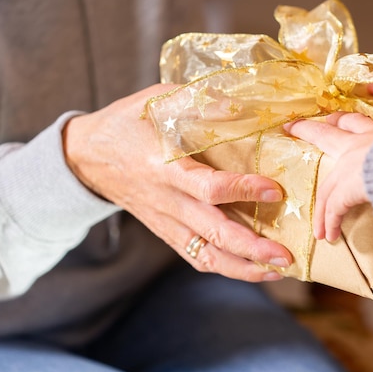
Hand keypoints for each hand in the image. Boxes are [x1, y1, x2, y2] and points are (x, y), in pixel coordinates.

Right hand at [63, 84, 290, 281]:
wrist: (86, 157)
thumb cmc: (127, 124)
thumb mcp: (156, 101)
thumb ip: (196, 102)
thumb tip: (241, 104)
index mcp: (164, 168)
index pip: (208, 188)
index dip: (242, 190)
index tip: (275, 189)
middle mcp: (167, 202)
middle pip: (213, 233)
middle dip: (252, 247)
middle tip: (286, 254)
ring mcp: (166, 222)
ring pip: (207, 255)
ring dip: (244, 268)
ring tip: (278, 270)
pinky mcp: (166, 232)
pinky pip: (196, 257)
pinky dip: (226, 268)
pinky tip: (253, 269)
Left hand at [284, 112, 372, 241]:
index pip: (355, 121)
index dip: (340, 120)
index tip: (330, 118)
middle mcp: (361, 143)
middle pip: (326, 135)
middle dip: (308, 130)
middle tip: (295, 127)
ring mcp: (351, 164)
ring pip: (327, 187)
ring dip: (321, 209)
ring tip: (318, 227)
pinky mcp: (348, 187)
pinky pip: (333, 208)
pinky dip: (330, 223)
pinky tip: (330, 235)